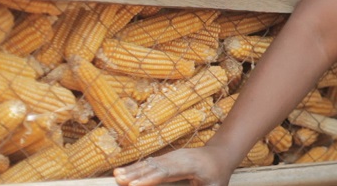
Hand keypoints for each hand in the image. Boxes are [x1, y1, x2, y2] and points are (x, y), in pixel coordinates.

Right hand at [113, 147, 232, 185]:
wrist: (220, 154)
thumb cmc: (218, 175)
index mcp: (191, 166)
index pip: (167, 172)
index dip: (149, 179)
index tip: (132, 185)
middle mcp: (179, 158)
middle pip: (155, 166)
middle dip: (135, 173)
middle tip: (117, 179)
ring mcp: (173, 155)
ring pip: (150, 163)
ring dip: (133, 170)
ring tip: (116, 175)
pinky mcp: (168, 157)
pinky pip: (151, 162)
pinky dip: (137, 167)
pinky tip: (124, 172)